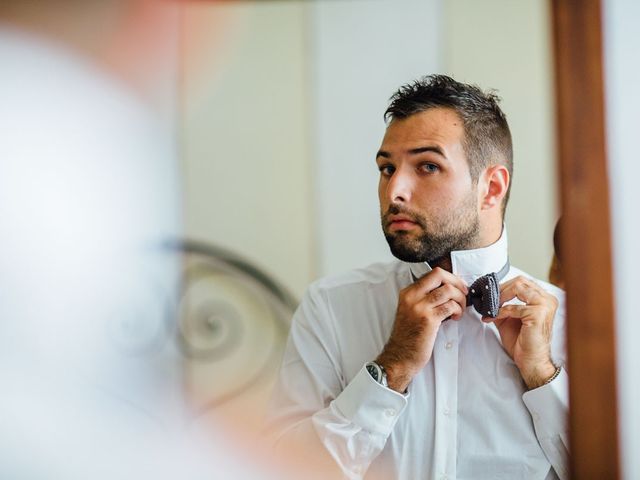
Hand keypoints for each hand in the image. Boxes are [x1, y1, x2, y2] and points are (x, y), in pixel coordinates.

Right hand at [377, 267, 467, 392]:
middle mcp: (412, 296)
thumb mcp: (411, 311)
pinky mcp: (428, 320)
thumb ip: (424, 298)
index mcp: (408, 292)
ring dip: (460, 299)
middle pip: (440, 275)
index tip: (458, 286)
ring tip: (460, 309)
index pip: (432, 274)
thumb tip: (447, 289)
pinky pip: (450, 306)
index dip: (450, 278)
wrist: (401, 356)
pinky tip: (456, 318)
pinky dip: (458, 310)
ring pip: (448, 290)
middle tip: (464, 293)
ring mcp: (419, 307)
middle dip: (457, 282)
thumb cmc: (409, 336)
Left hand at [482, 276, 557, 388]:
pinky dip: (500, 312)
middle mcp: (548, 299)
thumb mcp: (509, 318)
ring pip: (517, 288)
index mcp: (544, 298)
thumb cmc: (523, 341)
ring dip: (499, 298)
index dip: (503, 286)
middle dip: (500, 290)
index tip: (489, 294)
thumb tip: (487, 296)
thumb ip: (502, 305)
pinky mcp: (538, 314)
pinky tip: (493, 318)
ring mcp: (545, 305)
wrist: (532, 361)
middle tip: (488, 300)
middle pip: (519, 281)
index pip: (522, 282)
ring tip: (490, 308)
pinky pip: (513, 307)